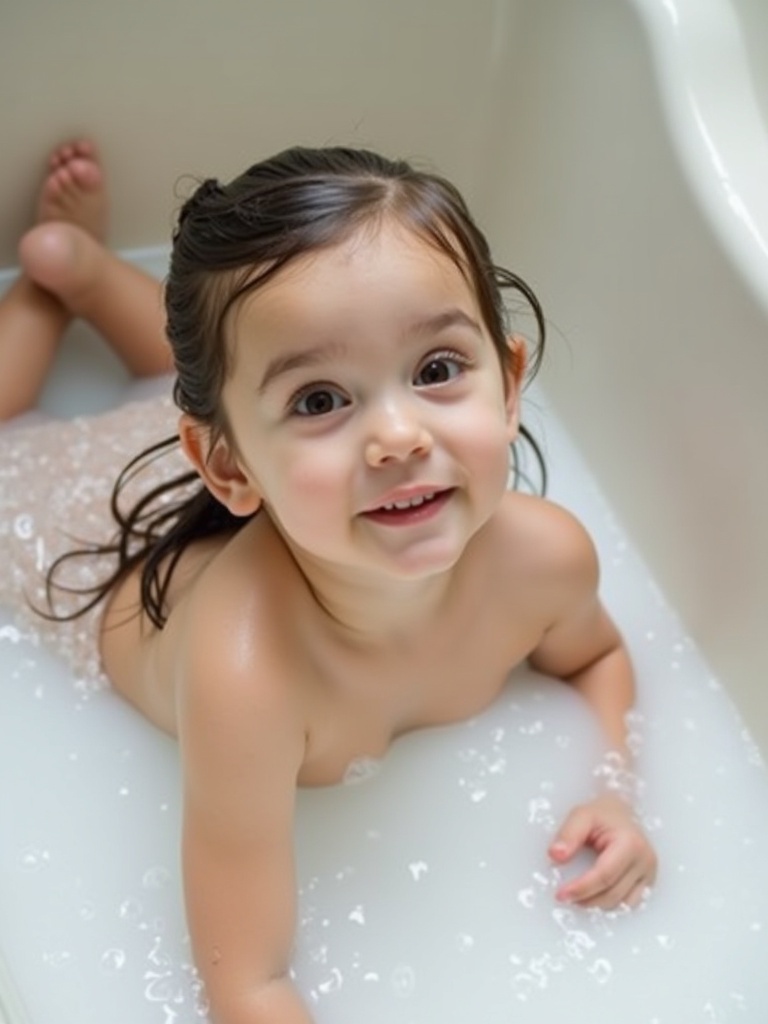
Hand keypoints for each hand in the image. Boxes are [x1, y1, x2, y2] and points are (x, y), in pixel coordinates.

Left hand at [548, 794, 656, 909]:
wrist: (621, 811)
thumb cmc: (601, 813)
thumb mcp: (581, 815)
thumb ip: (568, 835)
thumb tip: (555, 857)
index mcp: (630, 844)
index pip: (604, 876)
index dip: (582, 888)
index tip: (561, 894)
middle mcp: (645, 860)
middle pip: (613, 893)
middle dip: (586, 899)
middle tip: (564, 897)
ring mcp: (649, 873)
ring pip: (622, 903)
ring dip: (597, 905)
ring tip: (577, 897)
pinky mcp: (649, 881)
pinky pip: (630, 903)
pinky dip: (610, 904)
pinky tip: (594, 896)